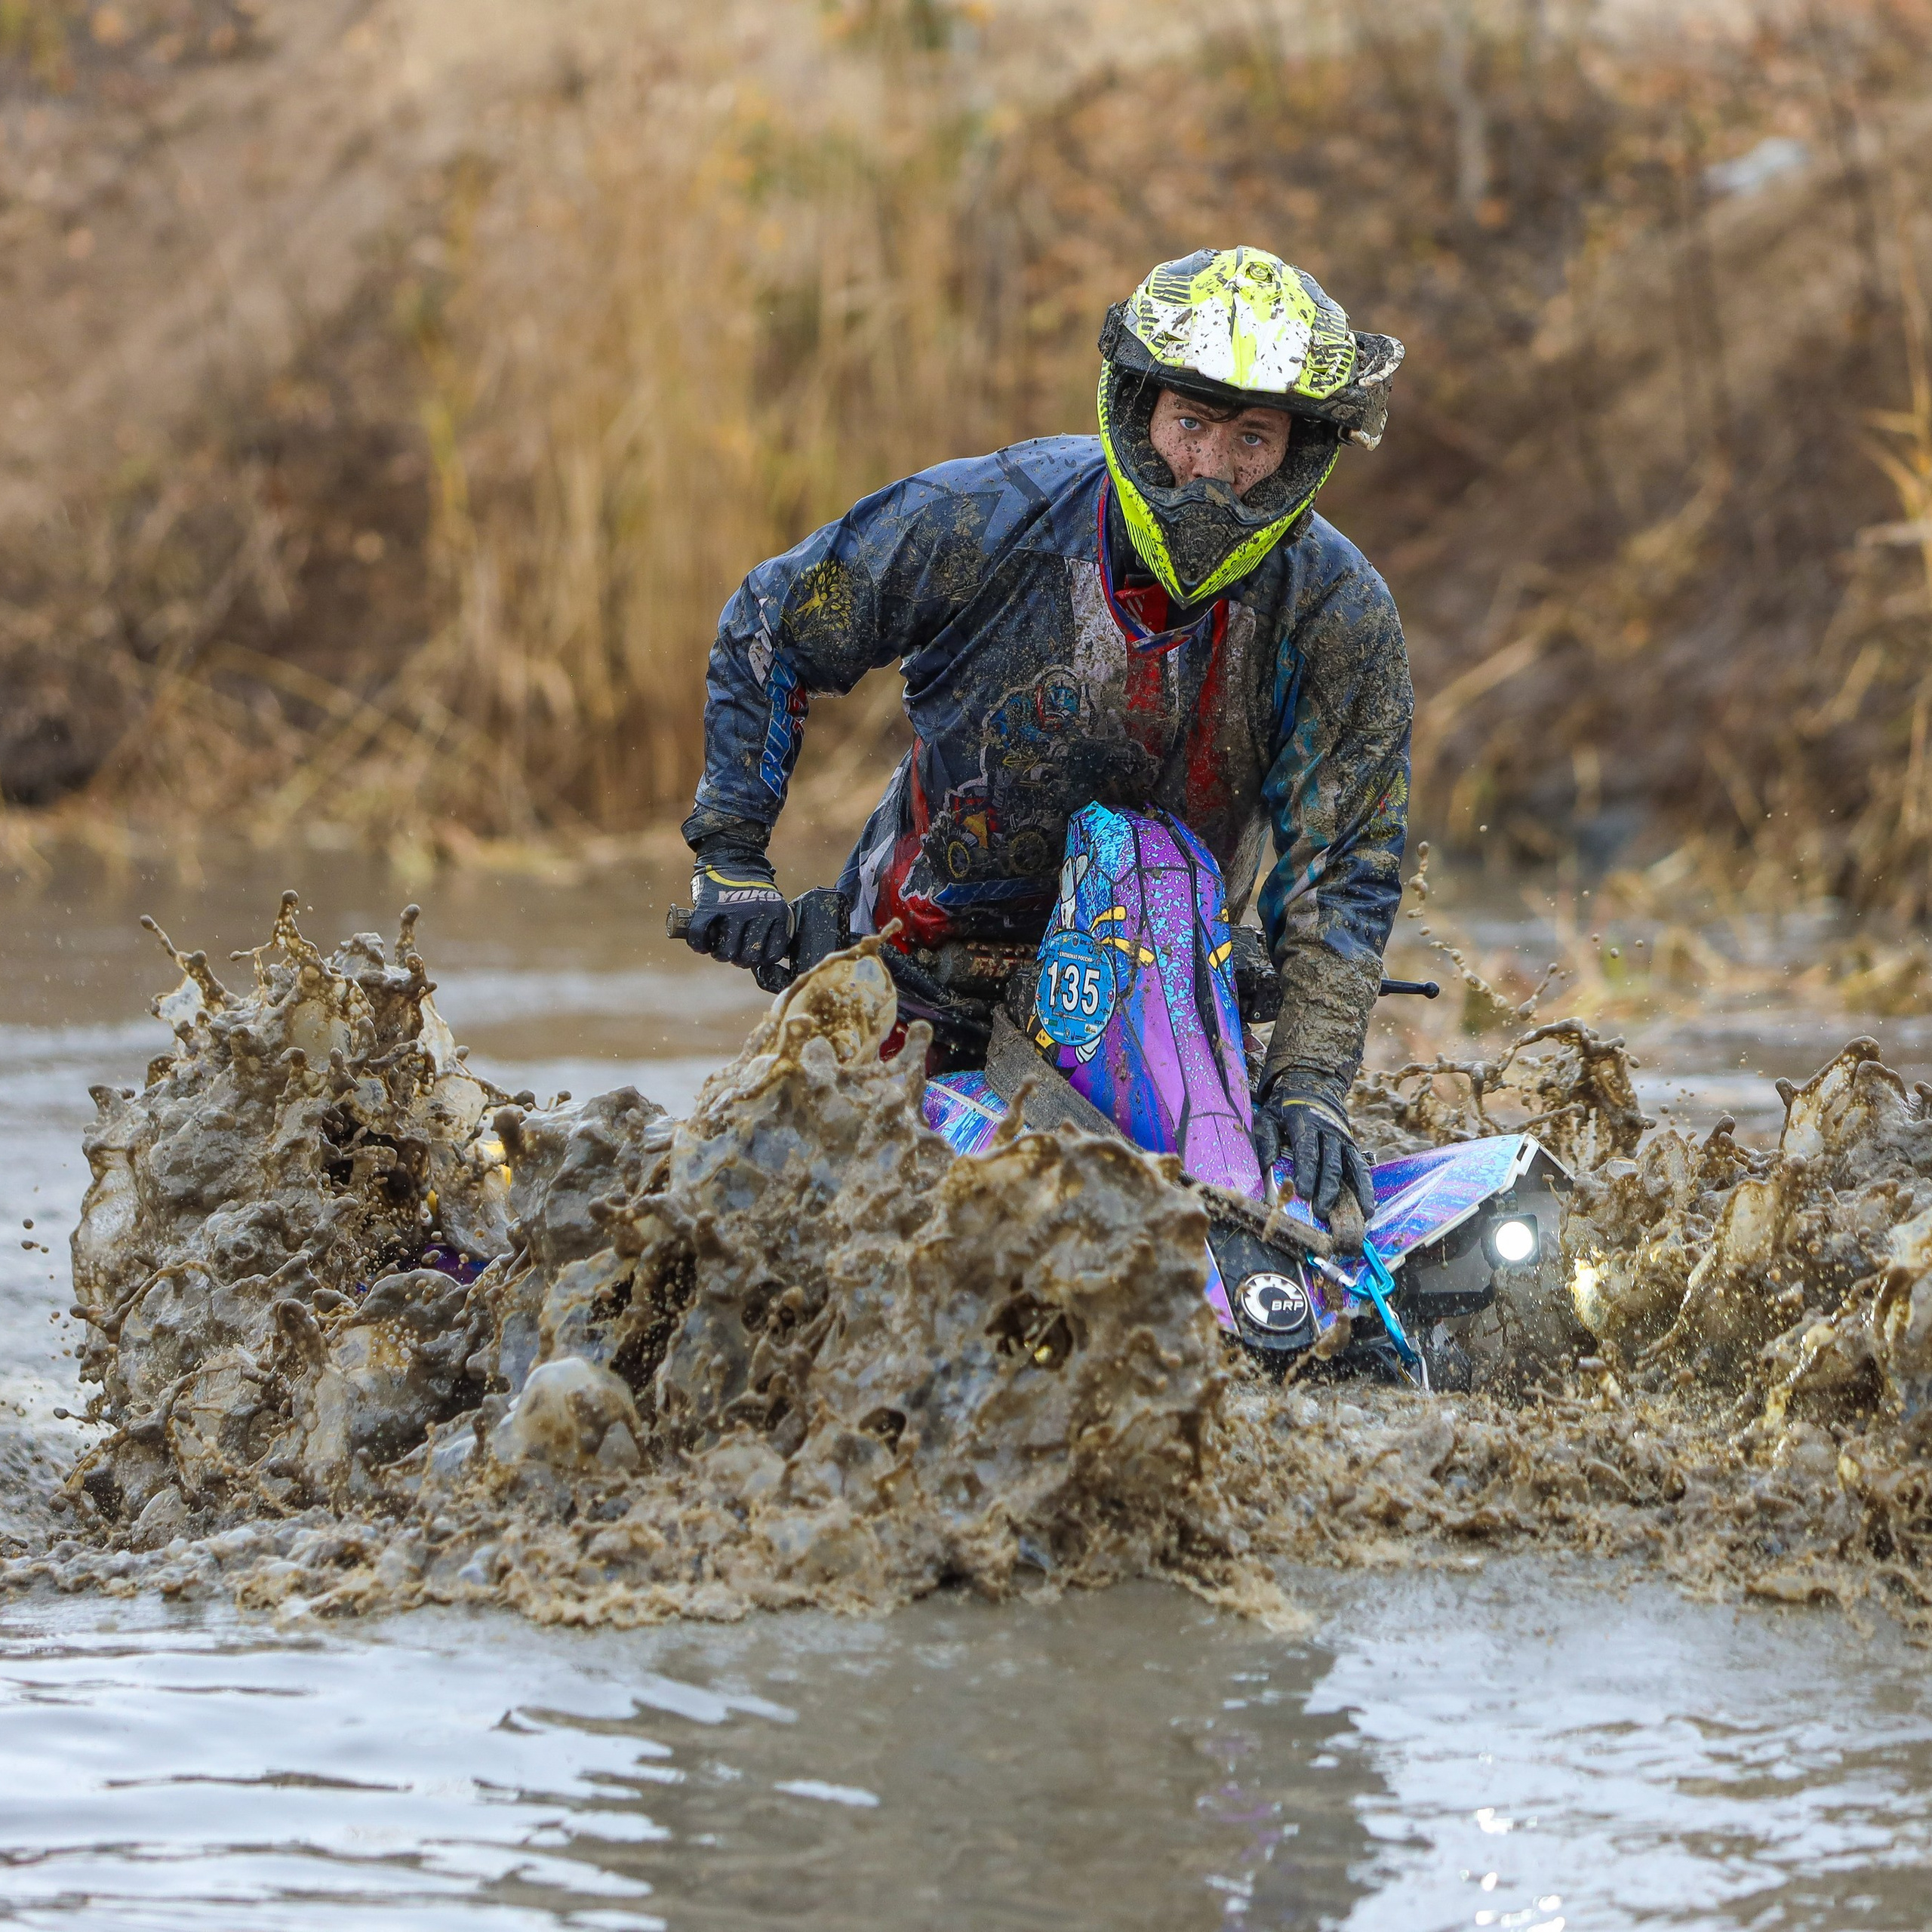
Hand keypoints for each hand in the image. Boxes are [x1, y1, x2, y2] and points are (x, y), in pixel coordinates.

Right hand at [686, 851, 791, 969]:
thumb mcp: (769, 904)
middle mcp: (756, 911)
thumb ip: (766, 928)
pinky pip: (701, 936)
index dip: (760, 960)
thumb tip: (757, 959)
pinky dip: (699, 945)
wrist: (732, 855)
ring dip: (720, 955)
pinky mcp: (708, 906)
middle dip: (739, 960)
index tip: (753, 957)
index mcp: (776, 912)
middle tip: (734, 954)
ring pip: (726, 951)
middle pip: (748, 956)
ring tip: (718, 950)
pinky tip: (702, 946)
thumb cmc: (750, 887)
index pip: (771, 953)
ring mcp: (732, 909)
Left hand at [1251, 1078, 1375, 1238]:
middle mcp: (1329, 1130)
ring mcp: (1343, 1138)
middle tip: (1320, 1211)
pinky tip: (1368, 1207)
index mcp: (1305, 1122)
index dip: (1306, 1172)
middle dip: (1326, 1188)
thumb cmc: (1284, 1107)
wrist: (1311, 1084)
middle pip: (1330, 1163)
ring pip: (1351, 1166)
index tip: (1303, 1193)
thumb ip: (1266, 1139)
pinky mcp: (1352, 1145)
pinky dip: (1366, 1187)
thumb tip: (1267, 1165)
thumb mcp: (1268, 1115)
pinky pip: (1361, 1167)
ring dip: (1353, 1192)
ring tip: (1357, 1214)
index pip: (1307, 1150)